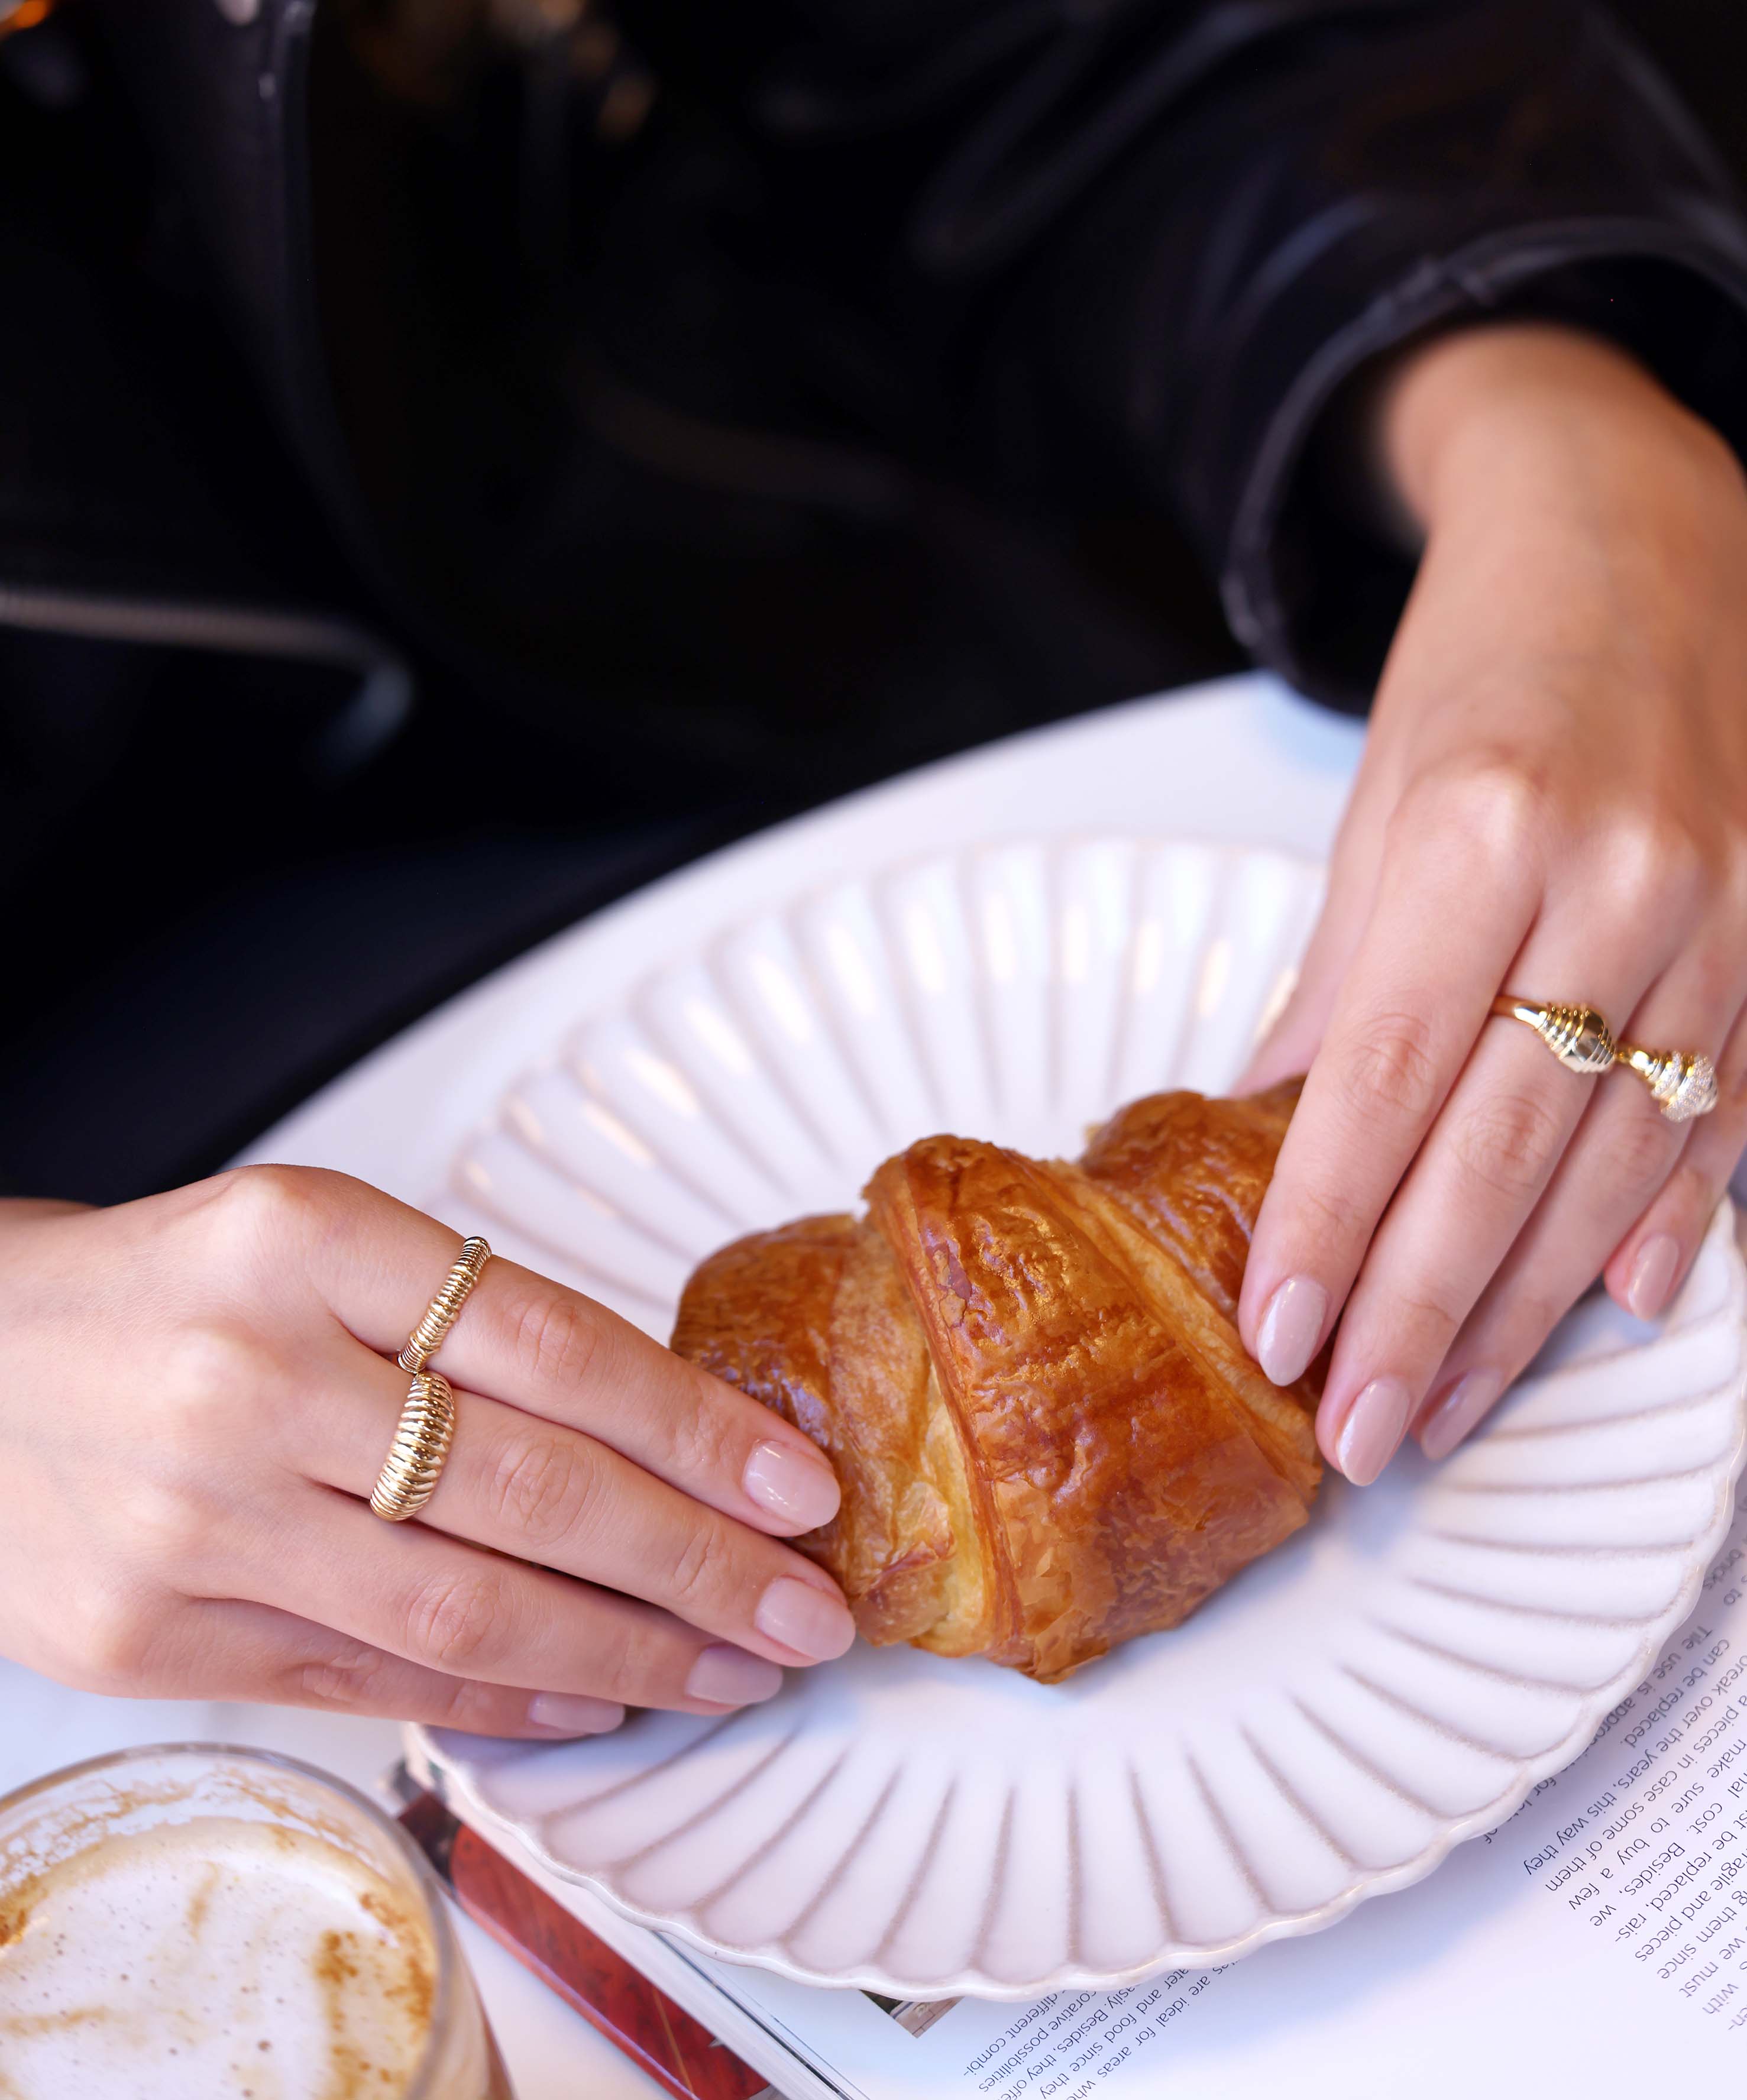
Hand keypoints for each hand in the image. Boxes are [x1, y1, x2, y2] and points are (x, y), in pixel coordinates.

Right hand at [0, 1170, 851, 1733]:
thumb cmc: (168, 1295)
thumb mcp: (314, 1246)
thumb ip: (466, 1325)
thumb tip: (668, 1437)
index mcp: (303, 1242)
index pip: (551, 1344)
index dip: (694, 1430)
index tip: (797, 1487)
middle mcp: (247, 1376)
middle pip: (529, 1491)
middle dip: (697, 1565)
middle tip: (804, 1610)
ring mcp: (192, 1518)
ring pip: (464, 1610)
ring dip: (627, 1655)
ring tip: (731, 1672)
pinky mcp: (148, 1635)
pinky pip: (372, 1680)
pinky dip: (505, 1699)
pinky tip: (598, 1702)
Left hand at [1239, 324, 1746, 1481]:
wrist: (1643, 534)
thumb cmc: (1487, 666)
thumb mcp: (1378, 803)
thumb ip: (1338, 978)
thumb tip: (1266, 1129)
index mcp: (1481, 833)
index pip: (1383, 1081)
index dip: (1326, 1225)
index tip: (1276, 1336)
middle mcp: (1616, 880)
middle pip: (1498, 1150)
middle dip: (1421, 1312)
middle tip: (1356, 1433)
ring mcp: (1720, 916)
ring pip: (1612, 1159)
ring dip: (1526, 1305)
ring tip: (1445, 1407)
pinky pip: (1726, 1108)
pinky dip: (1669, 1217)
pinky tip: (1619, 1311)